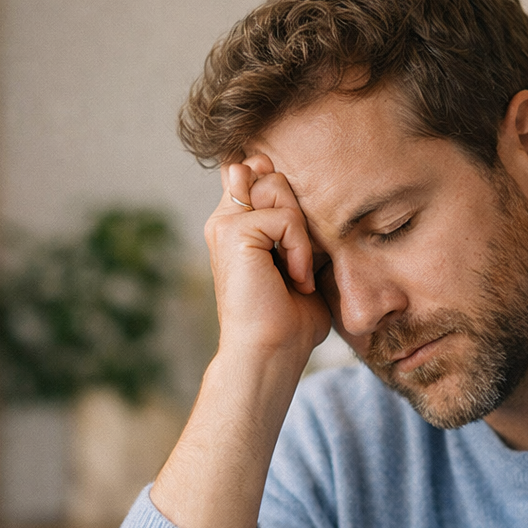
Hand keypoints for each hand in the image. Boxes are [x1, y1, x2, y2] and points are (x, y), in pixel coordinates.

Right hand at [150, 155, 330, 527]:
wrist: (271, 354)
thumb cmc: (290, 321)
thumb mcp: (302, 263)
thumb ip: (299, 226)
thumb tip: (299, 192)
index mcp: (237, 225)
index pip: (260, 172)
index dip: (284, 189)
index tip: (301, 235)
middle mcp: (225, 220)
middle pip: (273, 174)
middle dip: (299, 214)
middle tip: (300, 264)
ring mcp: (225, 224)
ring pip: (277, 186)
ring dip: (301, 233)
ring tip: (297, 273)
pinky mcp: (234, 232)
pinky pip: (284, 216)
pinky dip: (300, 248)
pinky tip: (295, 279)